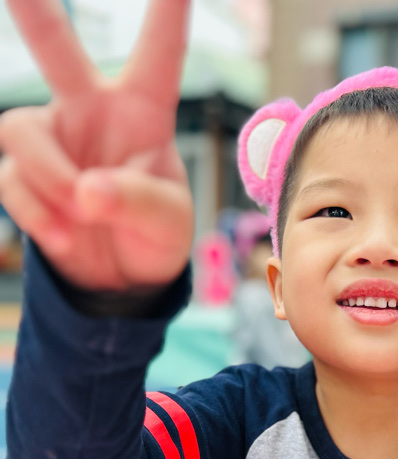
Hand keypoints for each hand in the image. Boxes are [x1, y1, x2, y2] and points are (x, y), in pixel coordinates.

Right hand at [0, 0, 193, 290]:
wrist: (123, 279)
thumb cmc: (156, 235)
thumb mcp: (168, 224)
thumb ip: (137, 201)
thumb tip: (87, 191)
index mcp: (144, 111)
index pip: (159, 54)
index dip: (167, 11)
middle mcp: (91, 110)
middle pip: (56, 45)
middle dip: (31, 8)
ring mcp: (52, 138)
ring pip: (21, 130)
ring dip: (51, 180)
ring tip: (82, 217)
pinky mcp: (22, 173)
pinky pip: (10, 180)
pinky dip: (36, 214)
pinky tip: (64, 237)